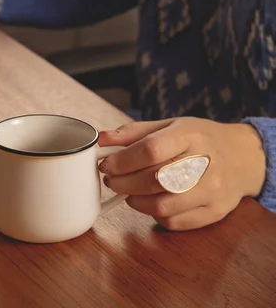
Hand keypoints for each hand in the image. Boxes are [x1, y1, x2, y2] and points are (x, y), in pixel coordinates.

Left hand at [98, 117, 265, 230]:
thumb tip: (102, 139)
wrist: (243, 157)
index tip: (106, 165)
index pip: (150, 150)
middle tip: (111, 180)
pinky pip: (174, 221)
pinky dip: (154, 215)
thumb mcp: (170, 125)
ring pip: (162, 205)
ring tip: (128, 192)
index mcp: (191, 135)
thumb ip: (134, 133)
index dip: (122, 161)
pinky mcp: (215, 212)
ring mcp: (212, 190)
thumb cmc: (200, 139)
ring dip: (135, 201)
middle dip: (123, 183)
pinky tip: (151, 202)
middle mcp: (205, 163)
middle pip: (154, 180)